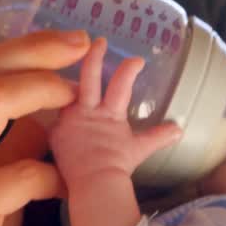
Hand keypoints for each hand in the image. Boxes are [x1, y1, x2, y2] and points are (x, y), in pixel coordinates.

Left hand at [50, 37, 181, 189]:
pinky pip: (51, 116)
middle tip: (97, 40)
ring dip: (66, 75)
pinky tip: (45, 99)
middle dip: (94, 55)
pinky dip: (52, 110)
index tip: (137, 59)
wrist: (93, 185)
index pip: (122, 82)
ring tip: (65, 64)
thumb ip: (158, 136)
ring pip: (66, 90)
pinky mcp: (54, 131)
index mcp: (110, 113)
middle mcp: (88, 110)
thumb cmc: (117, 167)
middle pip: (89, 75)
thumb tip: (179, 129)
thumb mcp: (139, 149)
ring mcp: (69, 119)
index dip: (130, 68)